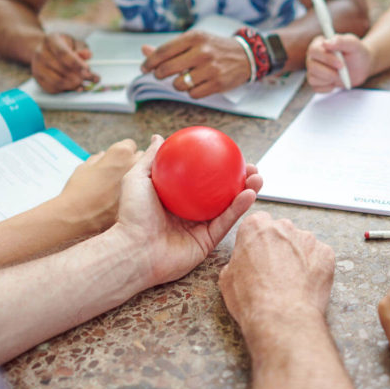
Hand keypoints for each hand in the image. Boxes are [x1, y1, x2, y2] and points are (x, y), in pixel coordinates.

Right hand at [31, 32, 97, 93]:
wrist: (44, 50)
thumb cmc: (62, 46)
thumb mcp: (73, 42)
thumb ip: (81, 48)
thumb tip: (88, 55)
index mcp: (51, 40)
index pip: (63, 53)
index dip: (76, 63)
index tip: (87, 69)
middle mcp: (41, 53)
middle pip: (61, 68)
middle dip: (78, 76)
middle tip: (91, 78)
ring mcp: (37, 67)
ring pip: (57, 81)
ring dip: (73, 85)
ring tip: (84, 84)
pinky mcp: (38, 79)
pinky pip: (52, 89)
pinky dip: (66, 90)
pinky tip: (75, 87)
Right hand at [51, 139, 142, 235]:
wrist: (76, 216)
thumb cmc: (78, 190)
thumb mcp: (85, 167)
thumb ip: (98, 159)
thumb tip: (103, 155)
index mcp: (120, 153)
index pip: (130, 145)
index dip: (121, 152)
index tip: (115, 159)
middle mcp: (133, 165)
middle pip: (139, 158)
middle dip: (130, 162)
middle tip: (118, 172)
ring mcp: (137, 183)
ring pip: (141, 175)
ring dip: (133, 177)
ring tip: (119, 186)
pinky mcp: (137, 199)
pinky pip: (138, 192)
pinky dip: (132, 193)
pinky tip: (120, 199)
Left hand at [113, 135, 261, 286]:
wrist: (133, 251)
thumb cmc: (132, 215)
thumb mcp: (137, 179)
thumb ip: (151, 158)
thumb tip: (158, 137)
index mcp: (177, 197)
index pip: (201, 179)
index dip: (217, 166)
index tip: (229, 153)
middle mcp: (191, 212)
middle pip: (220, 191)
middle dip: (238, 178)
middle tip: (251, 166)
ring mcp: (200, 227)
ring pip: (228, 206)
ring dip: (246, 191)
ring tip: (258, 177)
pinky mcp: (207, 242)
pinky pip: (226, 222)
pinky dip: (239, 208)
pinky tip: (250, 194)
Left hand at [140, 30, 250, 97]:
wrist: (246, 55)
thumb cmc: (215, 48)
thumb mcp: (195, 41)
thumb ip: (170, 47)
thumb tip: (145, 50)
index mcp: (194, 37)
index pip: (164, 51)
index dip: (150, 62)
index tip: (145, 68)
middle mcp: (202, 51)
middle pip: (167, 69)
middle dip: (160, 75)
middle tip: (161, 75)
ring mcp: (211, 68)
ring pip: (179, 84)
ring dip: (179, 84)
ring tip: (186, 78)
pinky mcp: (218, 83)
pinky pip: (193, 94)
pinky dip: (192, 91)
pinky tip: (199, 83)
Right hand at [219, 213, 334, 342]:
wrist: (282, 318)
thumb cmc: (253, 300)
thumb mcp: (227, 278)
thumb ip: (237, 260)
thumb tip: (242, 263)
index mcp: (256, 227)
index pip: (258, 222)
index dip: (258, 240)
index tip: (259, 253)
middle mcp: (283, 227)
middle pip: (282, 231)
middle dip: (279, 247)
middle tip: (275, 271)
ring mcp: (307, 239)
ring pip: (302, 243)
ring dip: (298, 257)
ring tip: (291, 281)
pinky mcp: (325, 253)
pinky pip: (319, 256)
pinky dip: (314, 268)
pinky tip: (305, 285)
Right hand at [305, 33, 372, 91]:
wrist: (362, 67)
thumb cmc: (357, 52)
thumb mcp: (353, 44)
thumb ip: (341, 41)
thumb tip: (325, 43)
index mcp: (319, 43)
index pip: (314, 51)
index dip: (326, 59)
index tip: (341, 64)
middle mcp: (313, 56)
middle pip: (311, 66)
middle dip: (328, 72)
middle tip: (343, 71)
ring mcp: (313, 69)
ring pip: (312, 78)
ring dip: (329, 79)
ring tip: (340, 75)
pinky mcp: (316, 81)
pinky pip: (316, 88)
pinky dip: (328, 87)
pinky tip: (336, 82)